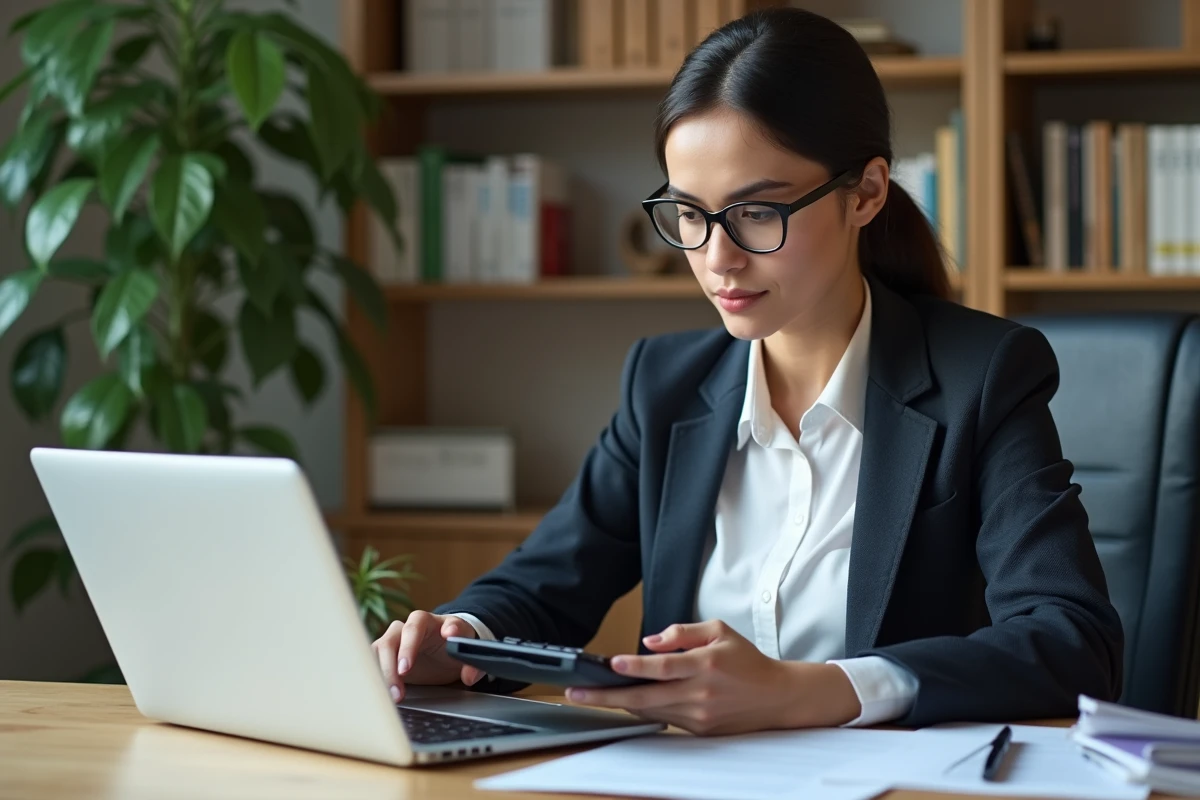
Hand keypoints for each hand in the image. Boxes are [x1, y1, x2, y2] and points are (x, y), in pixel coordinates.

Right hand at [370, 611, 485, 701]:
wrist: (443, 651)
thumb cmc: (453, 647)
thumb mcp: (468, 654)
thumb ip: (473, 664)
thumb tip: (469, 675)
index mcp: (431, 622)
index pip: (422, 621)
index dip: (422, 633)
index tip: (441, 639)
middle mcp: (409, 627)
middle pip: (399, 634)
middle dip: (401, 653)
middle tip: (404, 672)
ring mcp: (394, 640)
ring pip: (381, 648)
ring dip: (386, 671)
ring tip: (396, 695)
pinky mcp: (383, 655)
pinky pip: (372, 662)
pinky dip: (375, 677)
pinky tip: (380, 693)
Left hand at [564, 621, 861, 734]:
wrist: (776, 696)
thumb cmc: (746, 660)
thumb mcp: (719, 631)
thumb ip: (683, 632)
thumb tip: (649, 641)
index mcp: (705, 665)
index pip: (664, 667)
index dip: (636, 667)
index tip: (613, 664)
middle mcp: (700, 693)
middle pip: (647, 697)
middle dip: (608, 696)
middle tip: (578, 692)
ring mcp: (699, 715)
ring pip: (650, 711)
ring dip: (620, 703)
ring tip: (591, 695)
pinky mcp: (699, 729)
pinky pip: (664, 718)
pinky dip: (643, 709)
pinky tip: (625, 701)